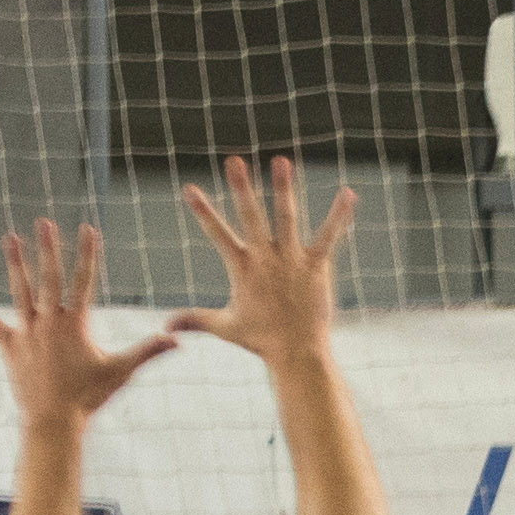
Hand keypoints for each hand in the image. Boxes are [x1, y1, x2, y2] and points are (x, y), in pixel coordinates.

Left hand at [0, 221, 174, 427]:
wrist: (54, 420)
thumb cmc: (89, 396)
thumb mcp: (121, 372)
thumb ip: (148, 352)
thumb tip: (177, 341)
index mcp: (76, 323)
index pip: (84, 281)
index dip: (88, 254)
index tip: (89, 229)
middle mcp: (49, 321)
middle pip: (49, 277)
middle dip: (48, 248)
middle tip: (44, 222)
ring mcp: (27, 332)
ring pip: (20, 291)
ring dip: (15, 263)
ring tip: (11, 237)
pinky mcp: (10, 346)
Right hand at [169, 155, 355, 370]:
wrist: (297, 353)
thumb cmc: (261, 341)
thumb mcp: (224, 327)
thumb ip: (195, 320)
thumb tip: (165, 325)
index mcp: (242, 268)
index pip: (217, 234)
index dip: (202, 211)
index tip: (189, 188)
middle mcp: (266, 259)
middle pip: (251, 216)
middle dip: (241, 188)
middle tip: (234, 160)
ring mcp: (292, 260)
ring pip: (286, 218)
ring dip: (283, 189)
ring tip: (281, 161)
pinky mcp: (316, 266)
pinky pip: (328, 236)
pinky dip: (338, 216)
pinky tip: (348, 194)